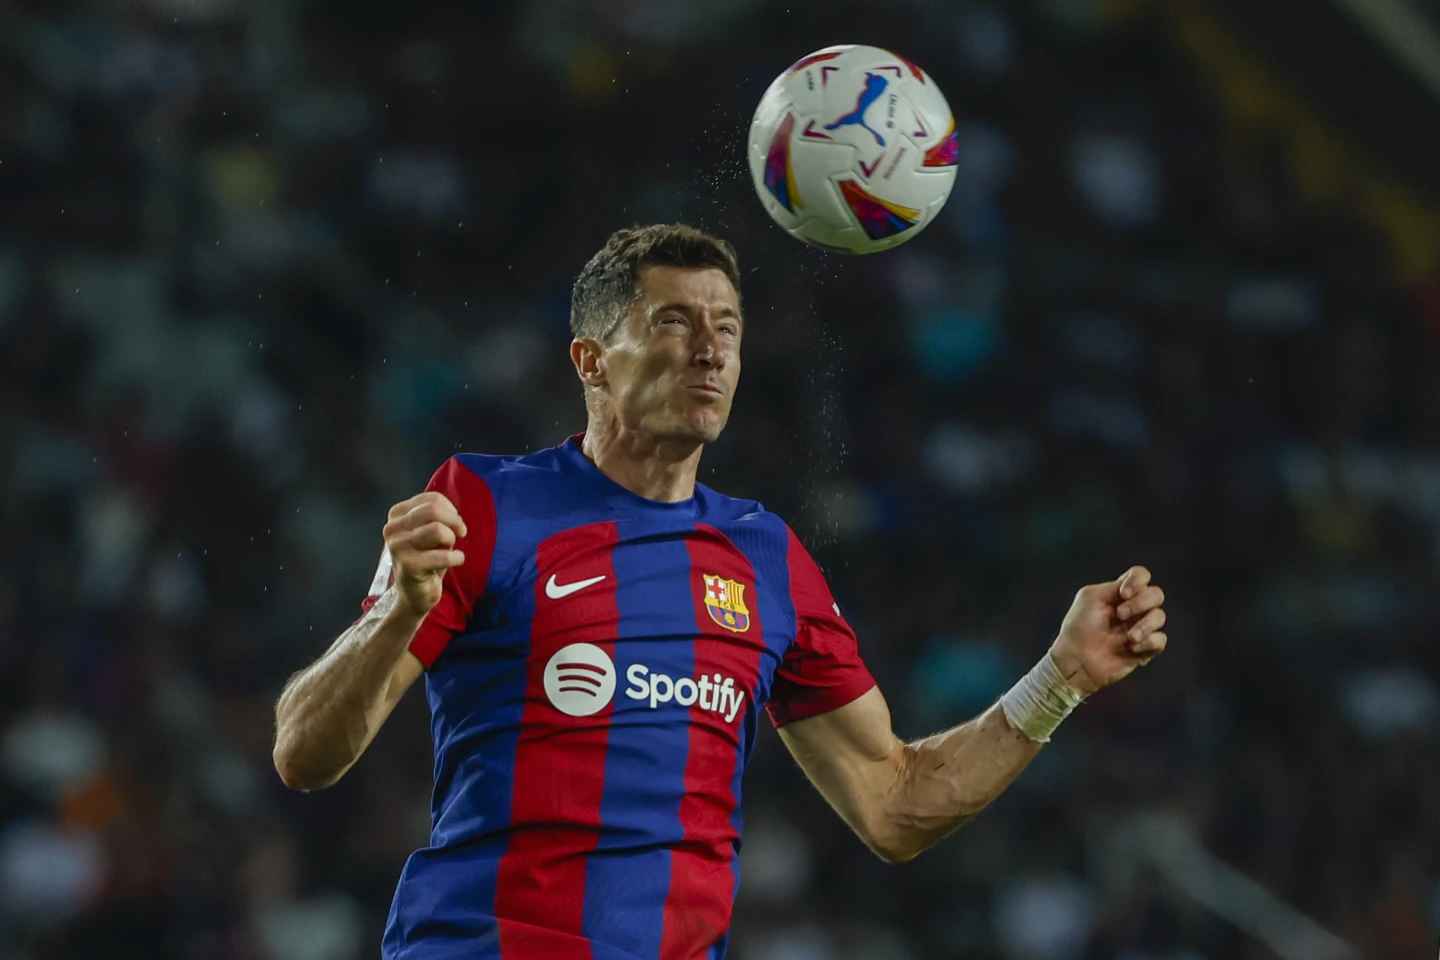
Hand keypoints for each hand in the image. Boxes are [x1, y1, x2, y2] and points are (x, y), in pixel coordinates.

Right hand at [381, 492, 467, 617]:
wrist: (415, 593)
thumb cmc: (427, 558)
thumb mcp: (431, 530)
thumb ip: (439, 516)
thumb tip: (455, 517)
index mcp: (397, 514)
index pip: (433, 499)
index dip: (451, 511)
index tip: (455, 525)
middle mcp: (392, 528)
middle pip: (433, 510)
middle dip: (454, 522)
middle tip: (459, 535)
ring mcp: (397, 546)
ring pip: (438, 529)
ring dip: (451, 540)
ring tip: (449, 551)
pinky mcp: (407, 565)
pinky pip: (443, 555)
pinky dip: (456, 558)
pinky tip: (456, 561)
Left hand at [1047, 565, 1166, 696]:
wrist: (1077, 660)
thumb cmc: (1079, 627)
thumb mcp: (1091, 597)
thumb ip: (1114, 586)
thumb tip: (1136, 588)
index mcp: (1120, 593)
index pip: (1142, 575)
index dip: (1138, 580)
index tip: (1123, 594)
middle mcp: (1134, 608)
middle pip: (1156, 594)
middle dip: (1141, 602)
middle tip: (1119, 615)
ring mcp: (1141, 627)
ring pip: (1160, 616)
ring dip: (1145, 624)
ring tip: (1128, 637)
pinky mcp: (1146, 648)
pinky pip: (1161, 639)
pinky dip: (1148, 642)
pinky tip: (1132, 648)